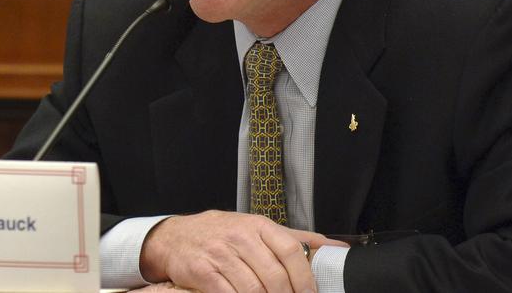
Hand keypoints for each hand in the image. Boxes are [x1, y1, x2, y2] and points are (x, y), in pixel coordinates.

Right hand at [140, 210, 343, 292]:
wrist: (175, 237)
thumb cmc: (220, 234)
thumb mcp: (257, 228)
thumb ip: (296, 238)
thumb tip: (336, 248)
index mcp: (258, 225)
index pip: (292, 250)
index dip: (305, 278)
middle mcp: (240, 237)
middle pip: (275, 276)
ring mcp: (220, 254)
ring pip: (254, 289)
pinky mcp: (203, 271)